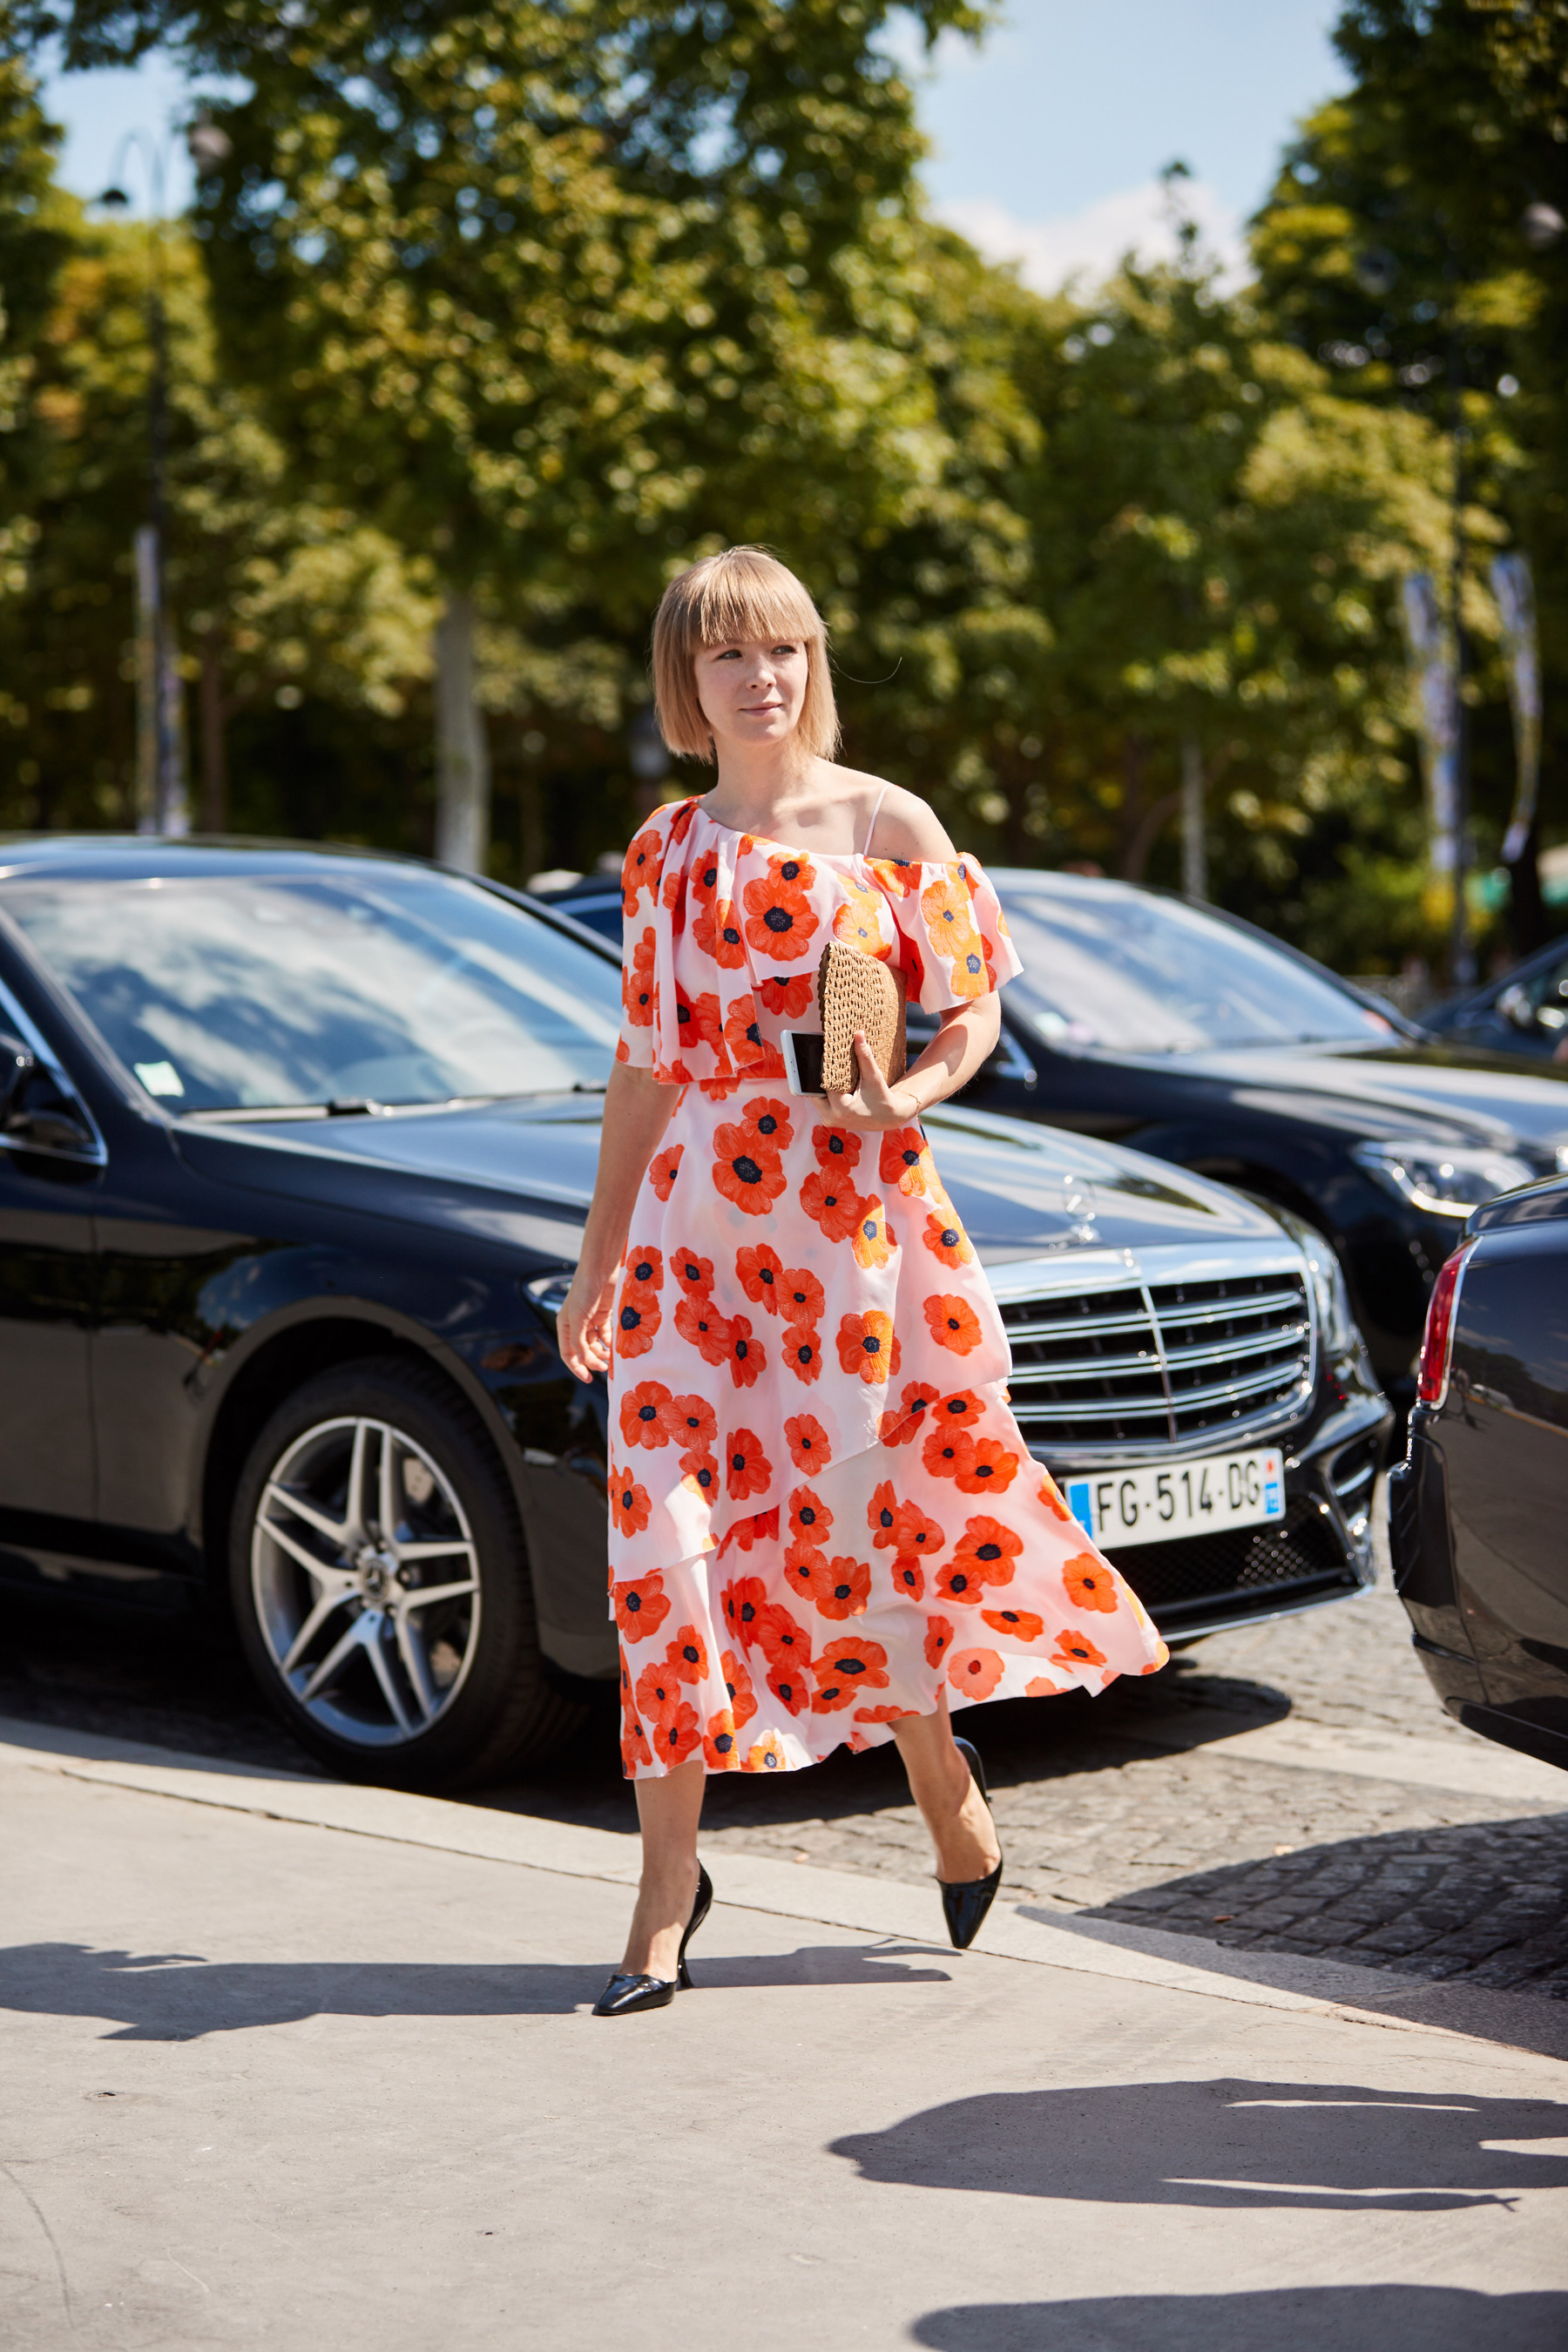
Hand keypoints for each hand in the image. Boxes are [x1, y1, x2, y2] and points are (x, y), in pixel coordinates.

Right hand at [556, 1264, 617, 1382]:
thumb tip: (582, 1361)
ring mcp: (591, 1320)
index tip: (589, 1379)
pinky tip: (617, 1346)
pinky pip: (606, 1334)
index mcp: (564, 1326)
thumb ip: (579, 1341)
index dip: (577, 1368)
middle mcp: (576, 1325)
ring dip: (603, 1353)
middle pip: (583, 1351)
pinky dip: (610, 1341)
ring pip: (596, 1344)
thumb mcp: (578, 1318)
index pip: (568, 1354)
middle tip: (606, 1368)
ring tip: (612, 1359)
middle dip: (593, 1361)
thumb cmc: (585, 1290)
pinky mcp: (604, 1314)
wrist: (601, 1269)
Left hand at [822, 1031, 920, 1133]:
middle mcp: (831, 1117)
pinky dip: (823, 1091)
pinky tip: (827, 1078)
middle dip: (818, 1075)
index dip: (824, 1066)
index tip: (825, 1052)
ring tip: (823, 1068)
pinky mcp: (827, 1119)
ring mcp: (828, 1120)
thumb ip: (864, 1056)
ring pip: (814, 1096)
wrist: (887, 1117)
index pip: (824, 1081)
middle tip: (820, 1058)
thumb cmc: (882, 1097)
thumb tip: (858, 1034)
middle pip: (814, 1090)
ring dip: (819, 1083)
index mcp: (841, 1108)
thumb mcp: (873, 1076)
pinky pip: (819, 1102)